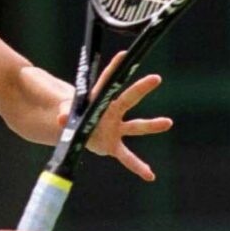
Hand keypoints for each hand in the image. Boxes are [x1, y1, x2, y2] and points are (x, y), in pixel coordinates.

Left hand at [57, 51, 172, 180]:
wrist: (77, 130)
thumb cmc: (74, 115)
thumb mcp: (66, 112)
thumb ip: (65, 114)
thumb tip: (62, 118)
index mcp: (100, 100)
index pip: (108, 81)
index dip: (115, 68)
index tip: (125, 55)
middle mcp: (112, 112)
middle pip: (128, 98)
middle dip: (141, 88)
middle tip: (156, 78)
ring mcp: (116, 128)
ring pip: (136, 126)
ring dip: (152, 125)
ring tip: (168, 122)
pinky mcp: (113, 145)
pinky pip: (127, 157)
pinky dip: (138, 166)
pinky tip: (150, 175)